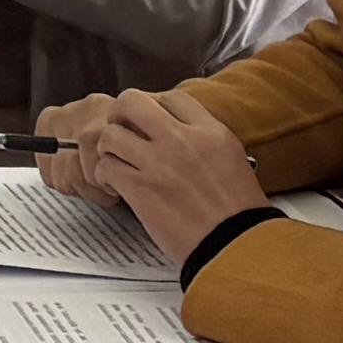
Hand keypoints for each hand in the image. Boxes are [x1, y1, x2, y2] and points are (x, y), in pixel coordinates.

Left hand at [40, 86, 267, 261]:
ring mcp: (158, 163)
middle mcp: (182, 140)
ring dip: (108, 148)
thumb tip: (177, 131)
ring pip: (110, 134)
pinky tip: (116, 185)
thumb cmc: (238, 212)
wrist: (234, 245)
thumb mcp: (233, 160)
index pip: (172, 97)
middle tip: (122, 131)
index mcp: (211, 132)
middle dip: (120, 113)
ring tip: (117, 162)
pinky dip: (105, 175)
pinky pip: (106, 167)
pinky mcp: (140, 188)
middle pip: (132, 101)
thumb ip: (204, 140)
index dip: (157, 108)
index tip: (152, 124)